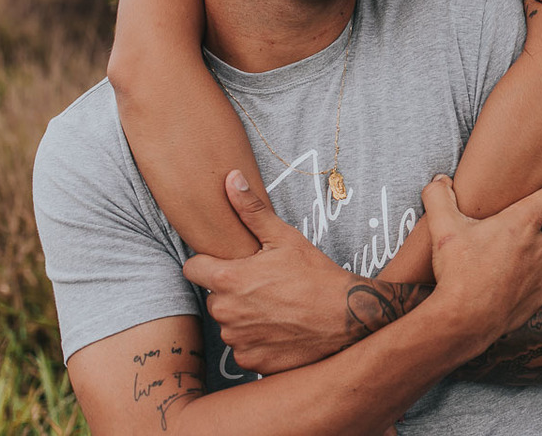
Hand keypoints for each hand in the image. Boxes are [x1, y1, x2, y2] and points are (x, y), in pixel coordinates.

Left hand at [183, 171, 357, 374]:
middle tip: (266, 287)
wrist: (348, 317)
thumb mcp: (285, 238)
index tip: (232, 265)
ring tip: (277, 309)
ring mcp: (238, 341)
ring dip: (245, 318)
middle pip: (214, 297)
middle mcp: (226, 313)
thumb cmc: (316, 275)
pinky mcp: (251, 363)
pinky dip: (258, 342)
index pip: (193, 269)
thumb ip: (251, 210)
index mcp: (229, 280)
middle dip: (232, 292)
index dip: (211, 264)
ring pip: (229, 324)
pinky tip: (281, 331)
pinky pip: (244, 349)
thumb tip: (230, 178)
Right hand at [422, 175, 541, 340]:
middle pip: (537, 228)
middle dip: (518, 231)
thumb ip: (438, 197)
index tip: (535, 199)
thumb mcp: (443, 229)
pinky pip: (535, 282)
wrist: (465, 321)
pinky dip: (521, 283)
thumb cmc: (458, 272)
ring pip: (536, 256)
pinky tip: (499, 288)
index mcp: (523, 222)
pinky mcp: (541, 296)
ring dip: (520, 257)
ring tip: (492, 267)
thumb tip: (439, 181)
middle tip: (491, 241)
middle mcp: (540, 244)